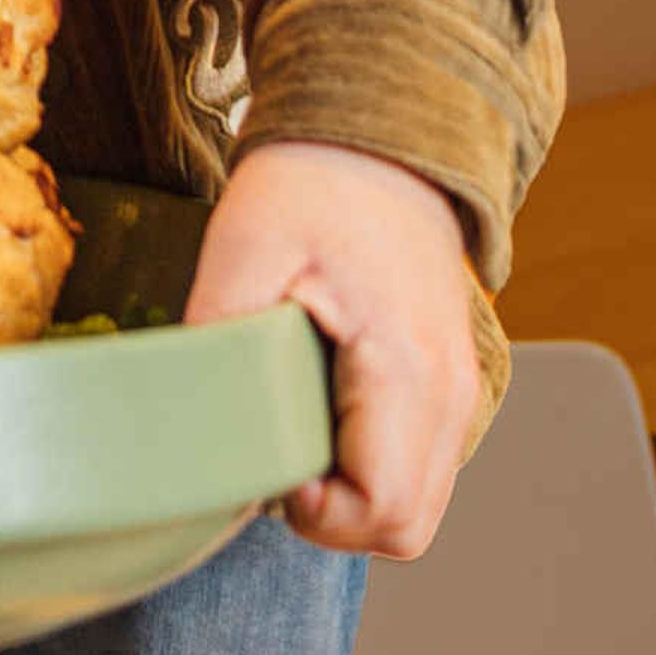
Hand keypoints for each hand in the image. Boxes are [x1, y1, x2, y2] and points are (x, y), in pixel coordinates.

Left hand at [185, 139, 482, 560]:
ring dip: (354, 492)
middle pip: (406, 527)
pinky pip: (421, 463)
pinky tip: (326, 405)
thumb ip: (217, 340)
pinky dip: (374, 463)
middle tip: (278, 448)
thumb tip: (195, 431)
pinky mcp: (450, 379)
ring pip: (419, 504)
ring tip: (299, 419)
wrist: (379, 127)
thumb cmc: (311, 181)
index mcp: (408, 367)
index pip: (382, 512)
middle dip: (333, 515)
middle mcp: (452, 391)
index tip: (268, 457)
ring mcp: (460, 388)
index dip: (315, 513)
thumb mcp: (243, 246)